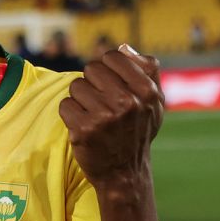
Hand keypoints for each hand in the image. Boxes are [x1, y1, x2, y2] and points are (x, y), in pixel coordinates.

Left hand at [59, 44, 163, 189]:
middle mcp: (127, 102)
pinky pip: (65, 105)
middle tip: (100, 102)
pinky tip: (83, 125)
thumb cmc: (138, 132)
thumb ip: (146, 70)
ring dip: (80, 99)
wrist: (125, 173)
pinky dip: (70, 114)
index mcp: (146, 91)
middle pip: (91, 69)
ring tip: (92, 114)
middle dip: (93, 83)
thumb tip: (124, 48)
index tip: (109, 84)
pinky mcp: (83, 130)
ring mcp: (104, 117)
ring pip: (76, 86)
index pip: (112, 57)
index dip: (107, 68)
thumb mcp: (154, 102)